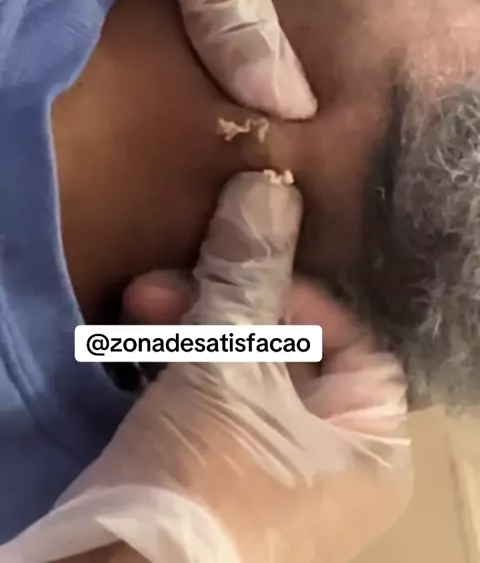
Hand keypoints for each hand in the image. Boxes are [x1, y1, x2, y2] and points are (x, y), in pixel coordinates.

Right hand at [5, 174, 410, 562]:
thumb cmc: (206, 474)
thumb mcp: (229, 364)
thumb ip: (249, 273)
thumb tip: (269, 185)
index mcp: (369, 443)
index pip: (348, 333)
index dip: (290, 291)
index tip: (234, 265)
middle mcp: (331, 459)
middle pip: (286, 344)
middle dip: (221, 303)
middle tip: (163, 284)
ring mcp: (270, 468)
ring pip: (241, 366)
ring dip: (190, 324)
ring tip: (139, 304)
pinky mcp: (216, 473)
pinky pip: (210, 396)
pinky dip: (178, 362)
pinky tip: (139, 334)